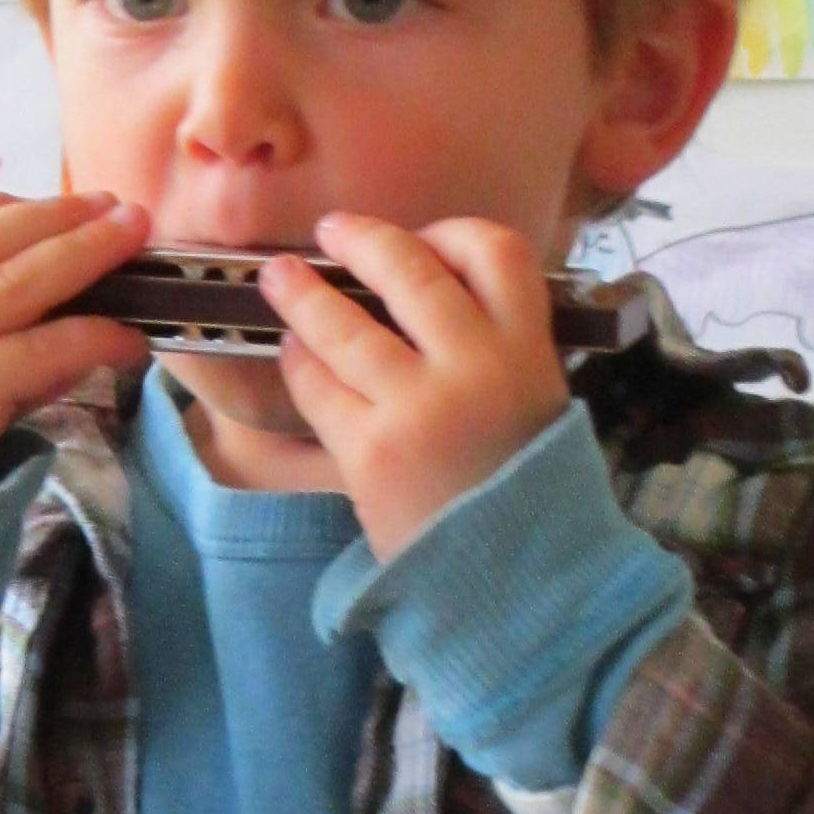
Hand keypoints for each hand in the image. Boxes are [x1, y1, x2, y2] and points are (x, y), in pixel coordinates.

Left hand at [261, 212, 569, 561]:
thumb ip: (497, 345)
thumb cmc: (520, 491)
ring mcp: (420, 408)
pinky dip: (300, 363)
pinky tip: (295, 354)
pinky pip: (319, 386)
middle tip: (331, 232)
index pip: (497, 251)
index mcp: (529, 350)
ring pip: (345, 325)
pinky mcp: (371, 451)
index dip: (450, 234)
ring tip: (279, 278)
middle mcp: (477, 367)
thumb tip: (418, 289)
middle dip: (362, 241)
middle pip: (410, 272)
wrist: (515, 582)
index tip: (421, 239)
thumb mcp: (535, 402)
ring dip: (303, 293)